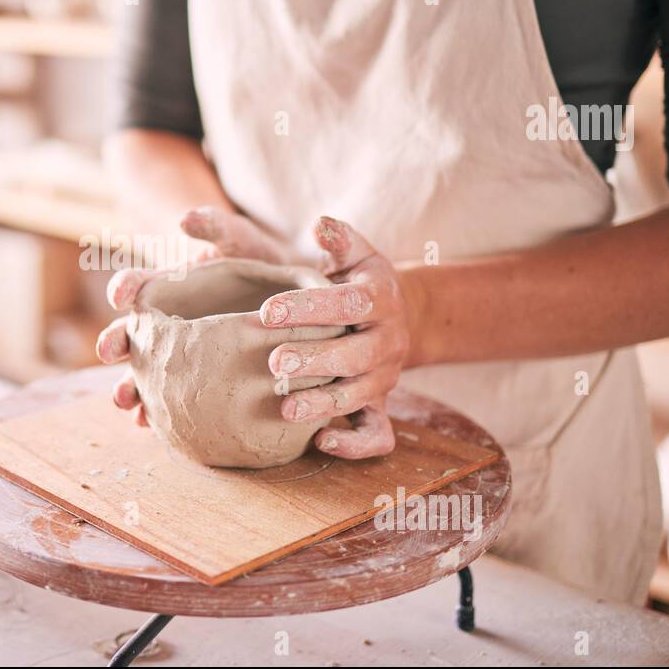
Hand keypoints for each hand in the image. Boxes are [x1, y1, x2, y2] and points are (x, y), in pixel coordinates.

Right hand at [95, 206, 290, 424]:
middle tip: (108, 351)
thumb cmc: (255, 258)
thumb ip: (214, 226)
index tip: (119, 294)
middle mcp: (165, 321)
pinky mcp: (197, 379)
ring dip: (130, 386)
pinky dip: (159, 411)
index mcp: (167, 285)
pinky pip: (172, 398)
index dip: (126, 286)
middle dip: (116, 342)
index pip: (138, 284)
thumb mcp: (237, 237)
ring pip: (145, 372)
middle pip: (131, 333)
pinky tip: (152, 424)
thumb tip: (185, 219)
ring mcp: (178, 353)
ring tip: (125, 400)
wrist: (285, 293)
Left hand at [260, 216, 409, 459]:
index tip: (268, 311)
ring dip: (323, 404)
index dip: (309, 308)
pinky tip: (320, 441)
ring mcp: (386, 377)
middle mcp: (388, 340)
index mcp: (380, 298)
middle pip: (356, 355)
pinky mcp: (382, 406)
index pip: (348, 303)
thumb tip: (320, 224)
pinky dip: (354, 444)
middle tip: (273, 363)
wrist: (400, 319)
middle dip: (315, 360)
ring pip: (360, 396)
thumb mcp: (355, 256)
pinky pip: (378, 434)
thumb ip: (339, 240)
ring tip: (284, 408)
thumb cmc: (358, 283)